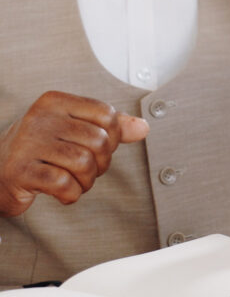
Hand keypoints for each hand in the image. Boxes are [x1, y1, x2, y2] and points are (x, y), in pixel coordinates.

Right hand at [0, 92, 148, 216]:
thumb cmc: (40, 150)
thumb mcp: (73, 130)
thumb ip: (110, 127)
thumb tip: (143, 127)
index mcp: (55, 102)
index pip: (106, 114)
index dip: (113, 136)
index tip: (101, 148)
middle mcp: (40, 118)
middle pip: (98, 140)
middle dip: (102, 163)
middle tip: (88, 171)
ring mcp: (27, 144)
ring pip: (83, 162)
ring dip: (87, 181)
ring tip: (76, 182)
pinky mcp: (20, 171)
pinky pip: (63, 183)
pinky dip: (71, 194)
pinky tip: (63, 193)